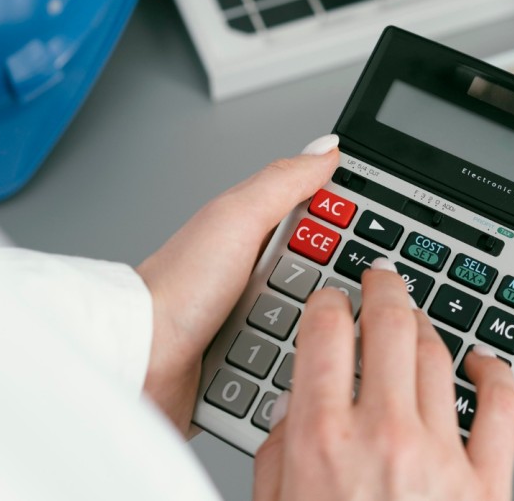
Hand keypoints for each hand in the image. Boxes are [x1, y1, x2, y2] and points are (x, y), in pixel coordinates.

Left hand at [136, 135, 339, 434]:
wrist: (141, 357)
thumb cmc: (175, 287)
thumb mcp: (237, 220)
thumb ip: (283, 182)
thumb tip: (326, 147)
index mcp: (258, 231)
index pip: (327, 222)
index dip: (354, 230)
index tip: (372, 244)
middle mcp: (260, 274)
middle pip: (329, 280)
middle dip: (331, 295)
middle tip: (308, 300)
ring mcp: (257, 319)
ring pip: (318, 326)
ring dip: (313, 336)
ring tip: (286, 335)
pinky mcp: (255, 361)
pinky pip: (296, 362)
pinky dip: (298, 366)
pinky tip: (288, 365)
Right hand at [254, 259, 513, 500]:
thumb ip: (280, 446)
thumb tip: (298, 404)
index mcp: (321, 438)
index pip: (326, 332)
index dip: (329, 301)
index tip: (331, 300)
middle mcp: (381, 436)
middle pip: (389, 327)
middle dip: (383, 289)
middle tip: (381, 279)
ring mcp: (439, 456)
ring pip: (438, 355)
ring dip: (425, 324)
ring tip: (417, 318)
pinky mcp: (486, 484)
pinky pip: (503, 409)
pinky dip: (496, 374)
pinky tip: (483, 363)